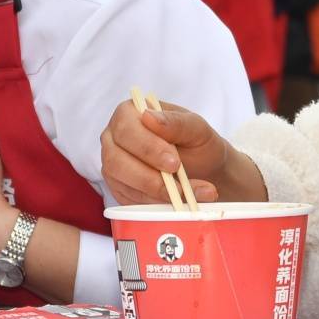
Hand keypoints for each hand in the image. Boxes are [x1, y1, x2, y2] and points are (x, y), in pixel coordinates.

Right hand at [100, 99, 260, 206]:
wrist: (206, 170)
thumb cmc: (197, 143)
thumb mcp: (196, 128)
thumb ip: (175, 122)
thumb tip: (149, 116)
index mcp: (129, 114)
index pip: (126, 129)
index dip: (148, 148)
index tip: (174, 163)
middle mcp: (114, 139)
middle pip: (116, 160)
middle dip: (149, 176)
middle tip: (179, 186)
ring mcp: (113, 166)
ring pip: (120, 183)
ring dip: (156, 193)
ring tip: (187, 196)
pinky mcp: (119, 189)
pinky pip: (129, 200)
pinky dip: (155, 204)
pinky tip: (178, 202)